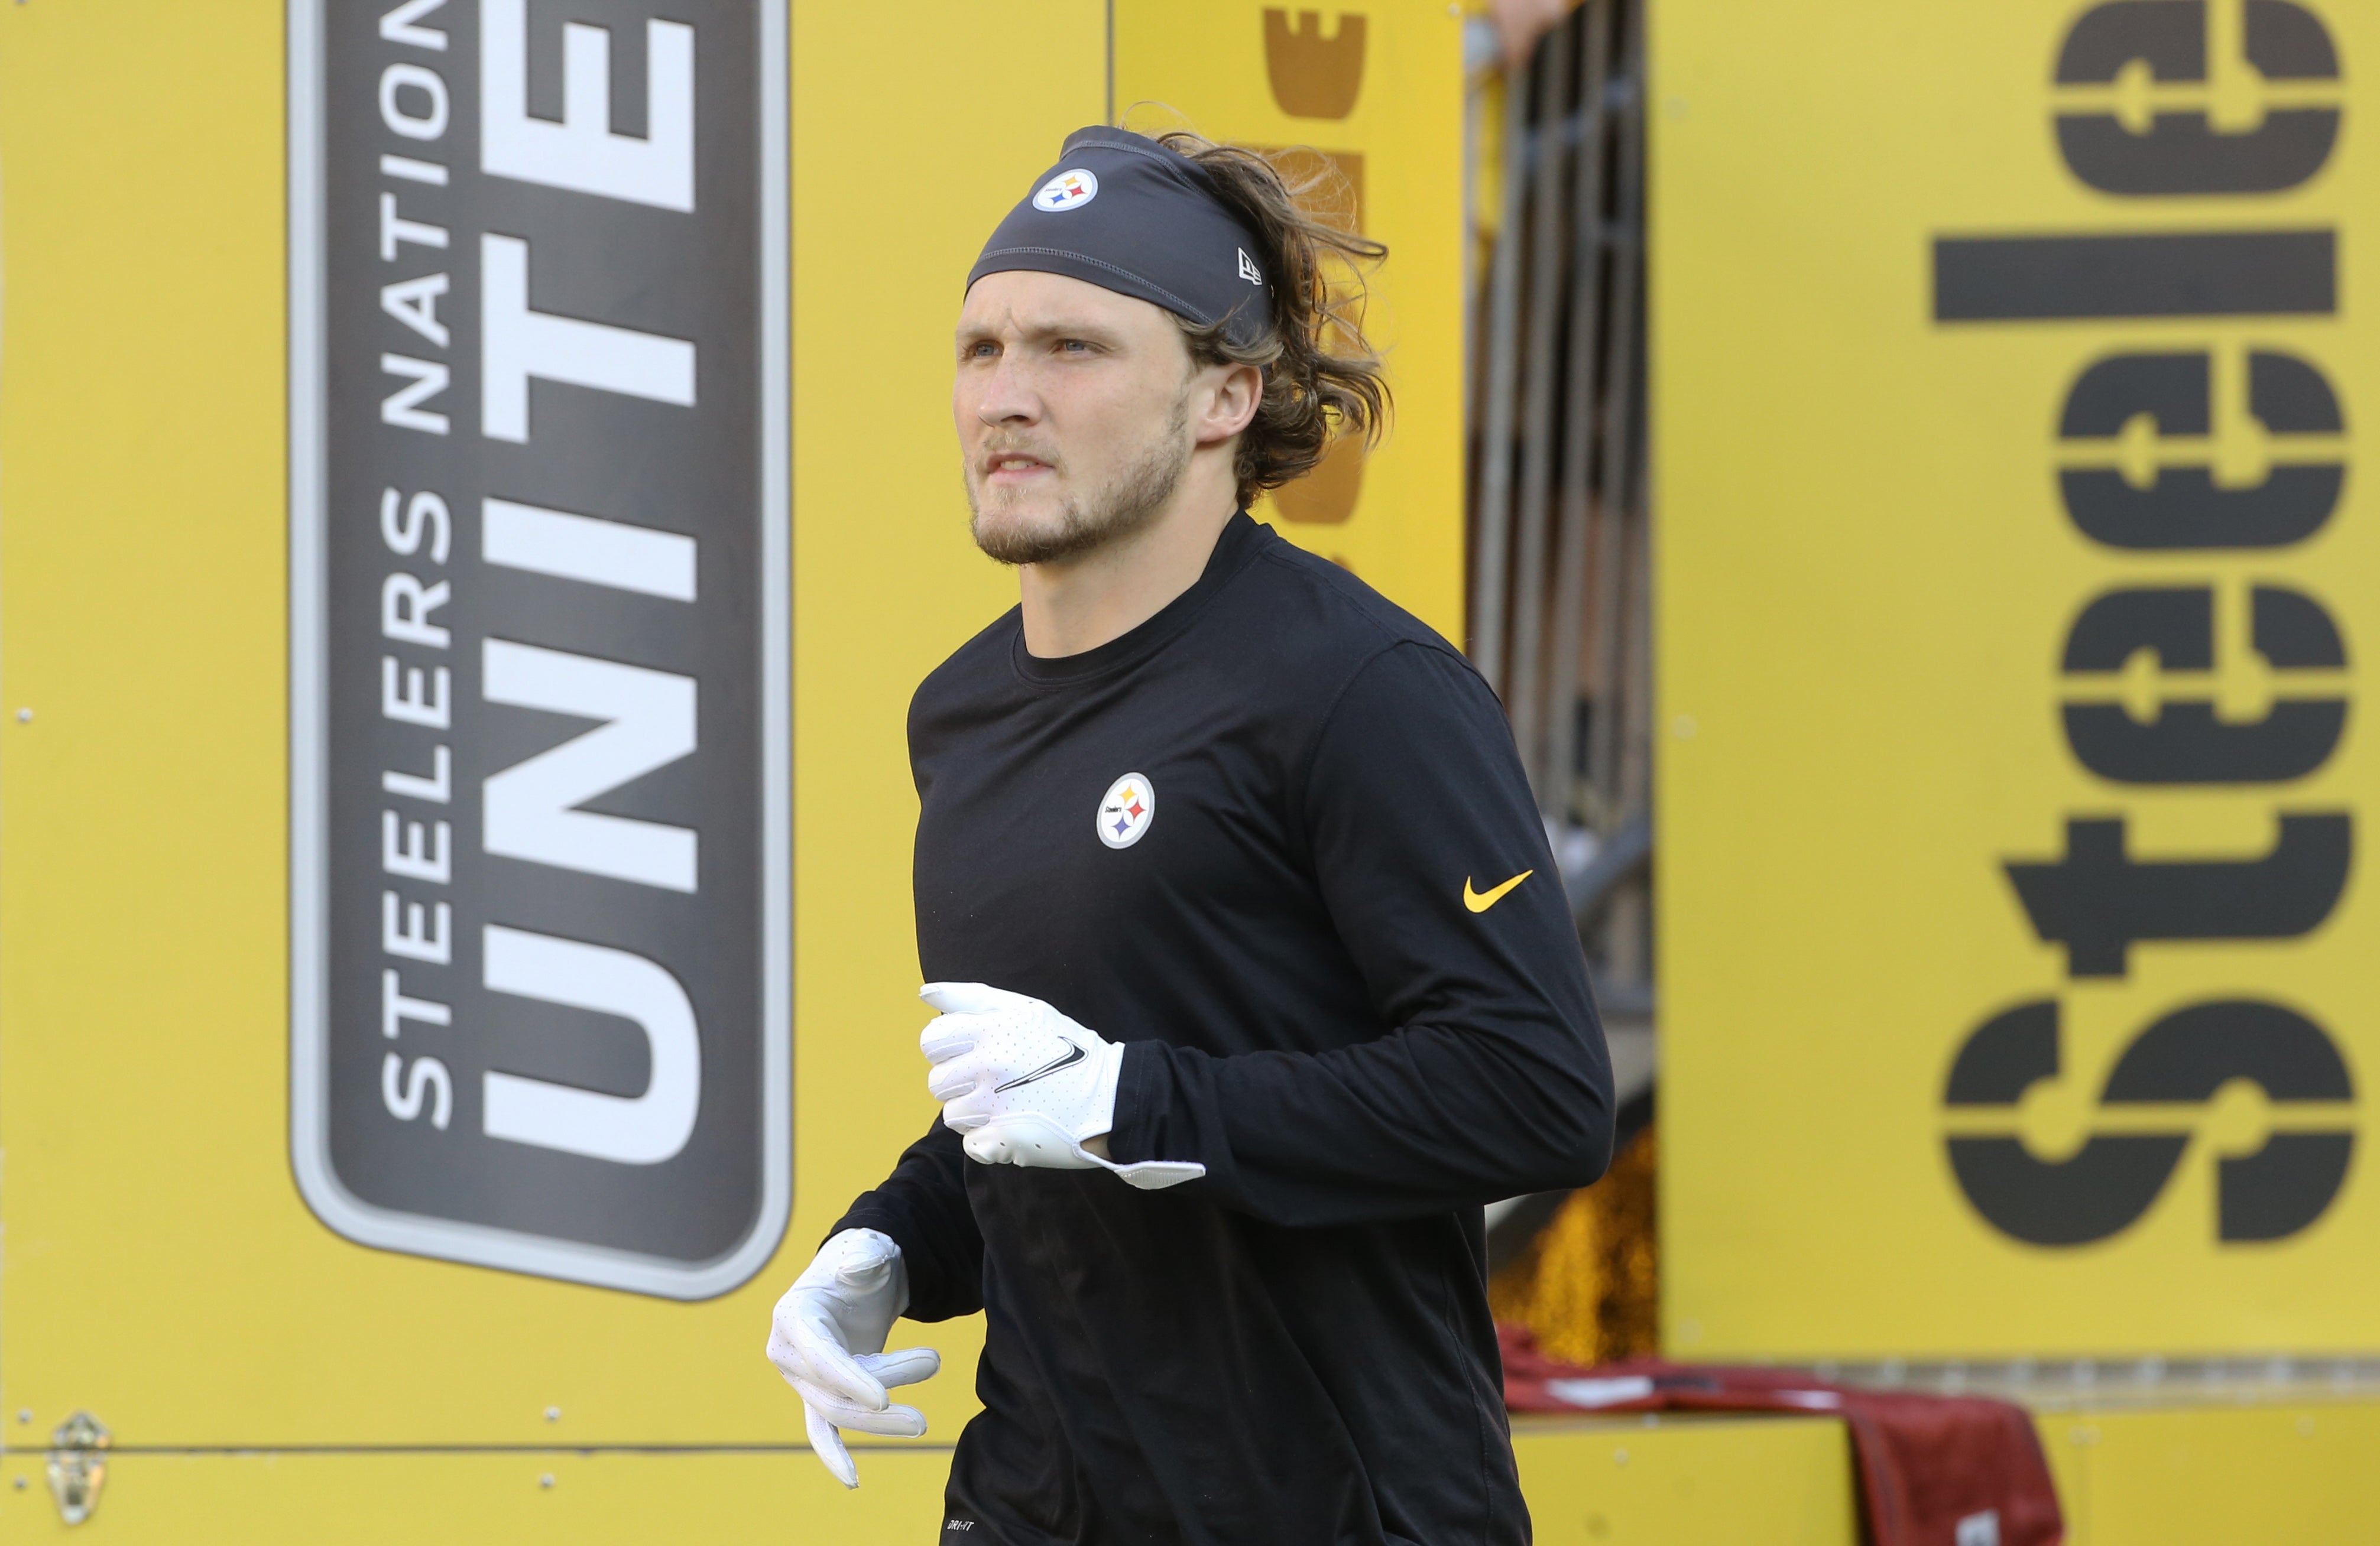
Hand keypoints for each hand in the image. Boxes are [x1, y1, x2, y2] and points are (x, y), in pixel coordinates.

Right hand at [765, 1228, 940, 1488]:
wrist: (859, 1274)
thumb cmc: (862, 1262)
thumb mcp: (866, 1251)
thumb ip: (864, 1258)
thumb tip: (860, 1268)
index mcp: (793, 1316)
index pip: (820, 1356)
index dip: (850, 1378)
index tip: (885, 1397)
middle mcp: (788, 1351)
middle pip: (832, 1391)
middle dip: (881, 1395)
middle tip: (933, 1367)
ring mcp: (802, 1378)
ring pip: (837, 1412)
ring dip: (880, 1421)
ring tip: (922, 1420)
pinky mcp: (819, 1393)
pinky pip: (822, 1428)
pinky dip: (834, 1454)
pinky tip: (852, 1481)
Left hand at [919, 982, 1204, 1190]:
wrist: (1113, 1098)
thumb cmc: (1068, 1049)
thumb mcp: (1026, 1009)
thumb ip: (973, 998)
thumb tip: (925, 993)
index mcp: (992, 1029)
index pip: (932, 1040)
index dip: (948, 1049)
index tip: (974, 1054)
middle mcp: (989, 1065)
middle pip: (937, 1081)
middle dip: (962, 1083)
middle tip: (998, 1082)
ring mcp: (994, 1105)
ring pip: (952, 1115)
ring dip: (975, 1113)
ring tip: (1011, 1104)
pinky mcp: (1002, 1141)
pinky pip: (971, 1145)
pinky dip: (990, 1142)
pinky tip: (1017, 1127)